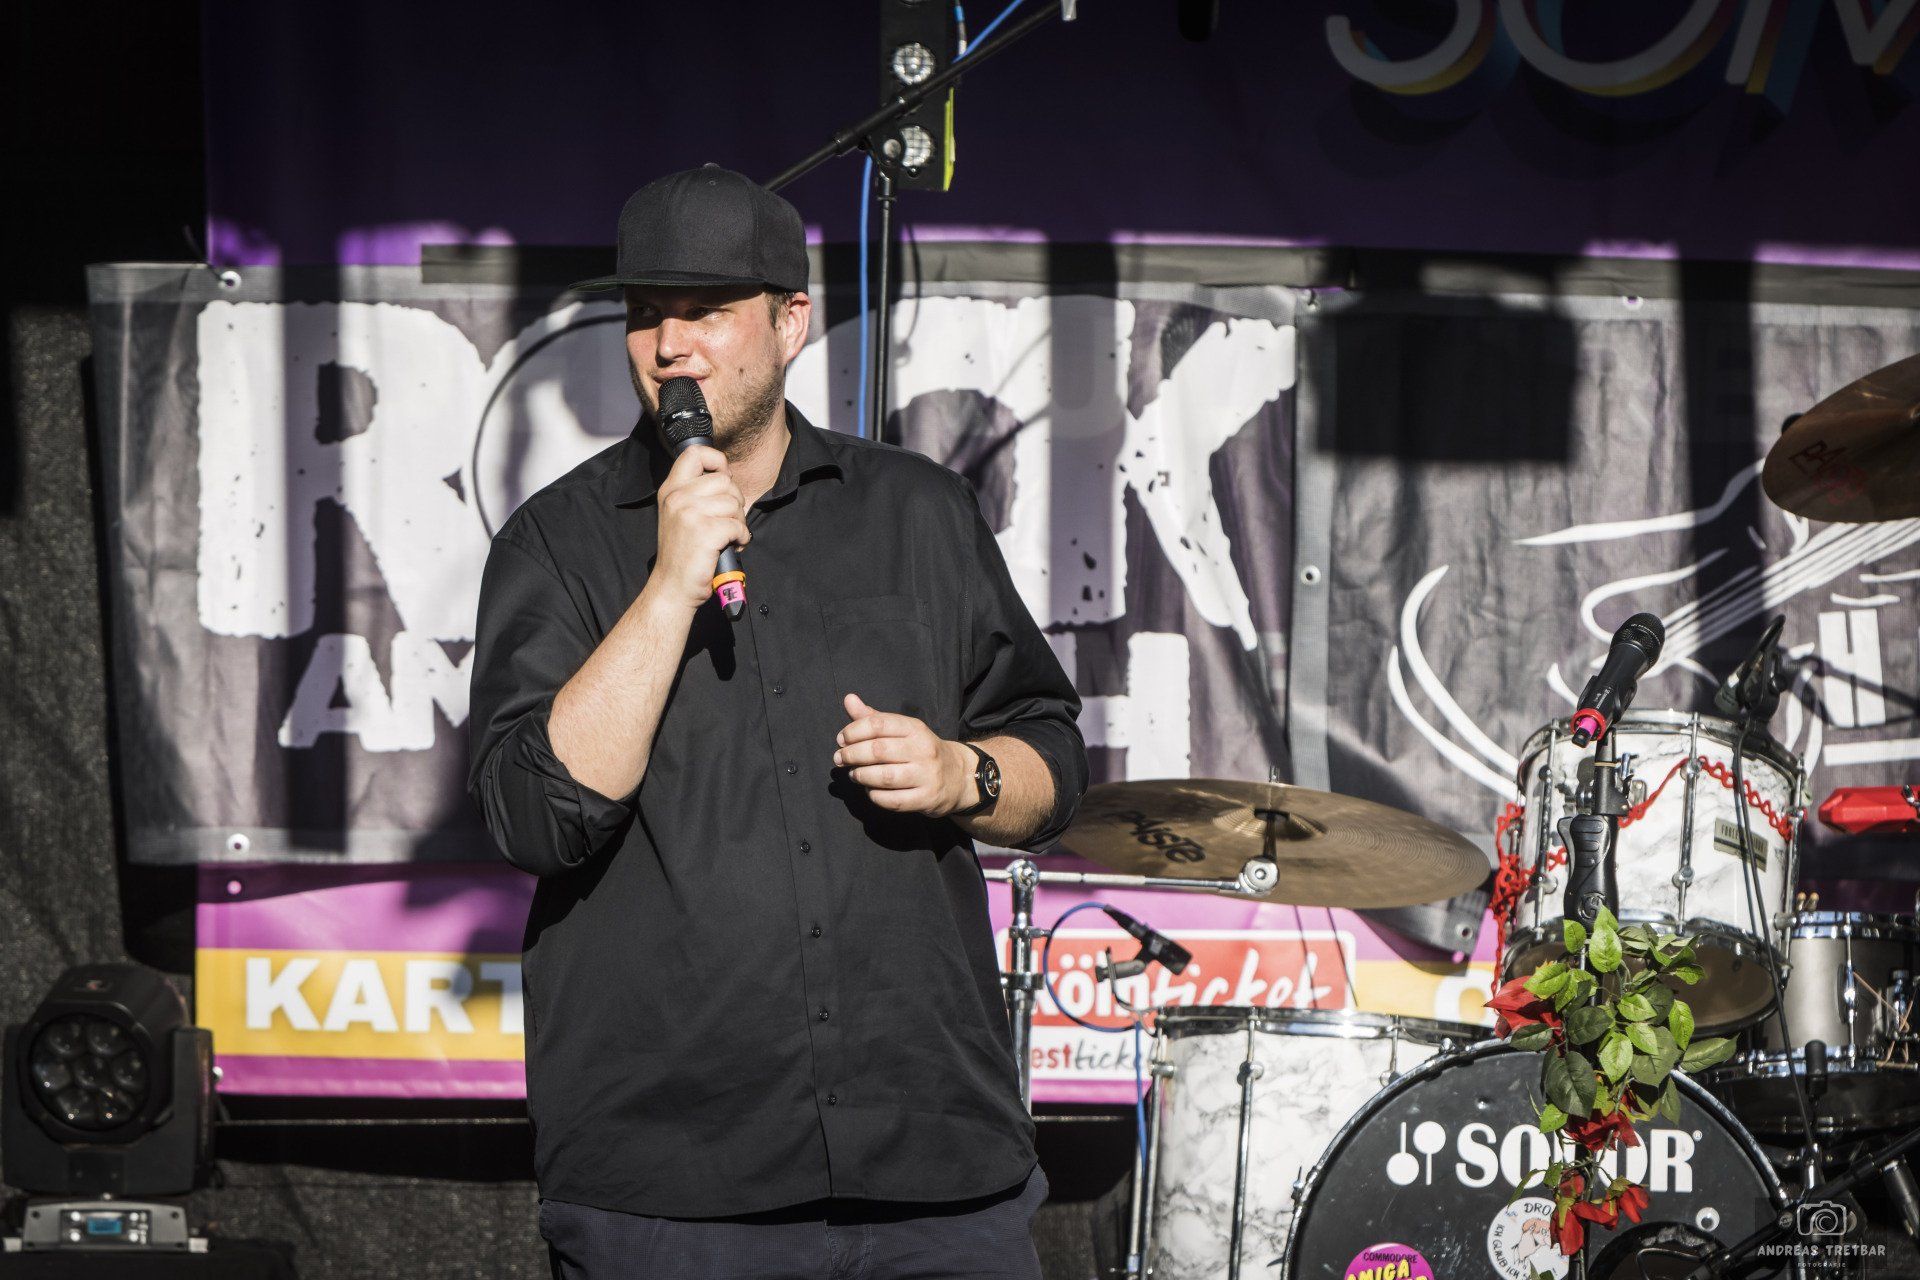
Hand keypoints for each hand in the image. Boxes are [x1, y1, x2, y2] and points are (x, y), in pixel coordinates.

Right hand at [652, 444, 748, 611]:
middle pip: (725, 480)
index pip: (694, 453)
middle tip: (728, 521)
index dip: (717, 461)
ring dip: (739, 522)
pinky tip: (732, 546)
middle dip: (735, 502)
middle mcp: (677, 497)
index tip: (723, 479)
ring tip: (728, 537)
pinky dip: (742, 538)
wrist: (672, 588)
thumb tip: (726, 476)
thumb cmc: (683, 553)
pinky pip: (738, 526)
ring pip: (734, 503)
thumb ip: (696, 492)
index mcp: (670, 489)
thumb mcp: (679, 514)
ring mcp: (689, 513)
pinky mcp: (704, 532)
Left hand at [833, 692, 974, 815]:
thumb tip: (848, 699)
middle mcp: (923, 750)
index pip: (878, 724)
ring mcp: (926, 775)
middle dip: (852, 755)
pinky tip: (870, 790)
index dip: (853, 731)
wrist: (959, 776)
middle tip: (840, 758)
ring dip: (861, 776)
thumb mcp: (903, 730)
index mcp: (915, 728)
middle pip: (878, 750)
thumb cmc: (921, 750)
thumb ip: (874, 717)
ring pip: (884, 777)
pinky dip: (875, 796)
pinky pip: (893, 800)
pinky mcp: (926, 798)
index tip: (841, 739)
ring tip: (854, 774)